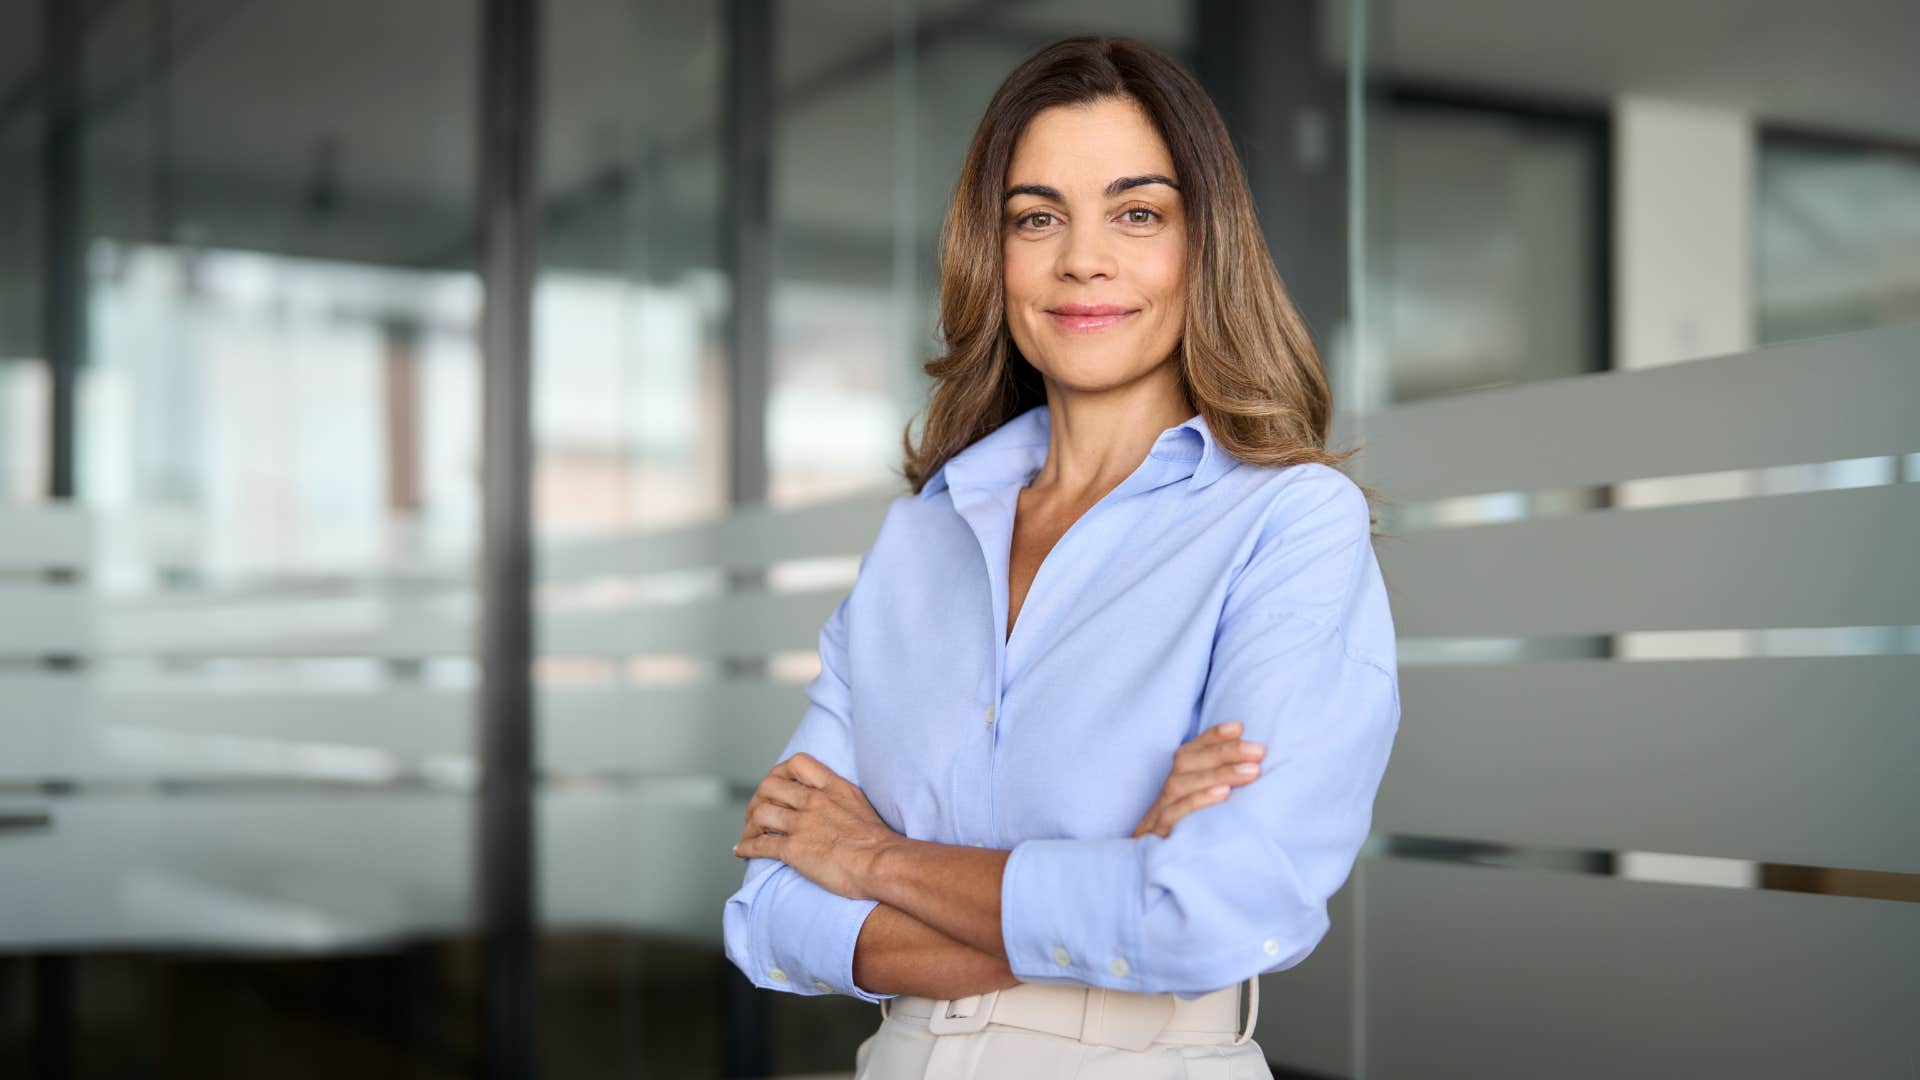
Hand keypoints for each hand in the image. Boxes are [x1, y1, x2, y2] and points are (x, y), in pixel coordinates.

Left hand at [732, 752, 899, 900]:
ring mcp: (801, 824)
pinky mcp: (793, 849)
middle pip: (769, 786)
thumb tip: (834, 805)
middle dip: (758, 799)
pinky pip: (759, 845)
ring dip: (750, 825)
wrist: (882, 862)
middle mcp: (813, 801)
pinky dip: (746, 848)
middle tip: (758, 812)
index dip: (781, 772)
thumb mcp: (860, 804)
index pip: (797, 763)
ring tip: (749, 833)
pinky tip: (741, 851)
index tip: (778, 785)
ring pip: (760, 814)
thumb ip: (841, 797)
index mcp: (831, 787)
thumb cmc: (879, 841)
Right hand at [1131, 721, 1265, 838]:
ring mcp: (1159, 813)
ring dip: (1217, 773)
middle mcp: (1165, 793)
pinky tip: (1223, 794)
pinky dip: (1198, 800)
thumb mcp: (1203, 808)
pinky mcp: (1158, 835)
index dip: (1212, 737)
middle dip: (1224, 752)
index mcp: (1177, 782)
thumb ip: (1220, 786)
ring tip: (1251, 771)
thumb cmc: (1189, 835)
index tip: (1239, 727)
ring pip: (1181, 784)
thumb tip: (1254, 765)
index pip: (1190, 750)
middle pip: (1186, 762)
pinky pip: (1174, 813)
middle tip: (1258, 751)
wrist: (1155, 870)